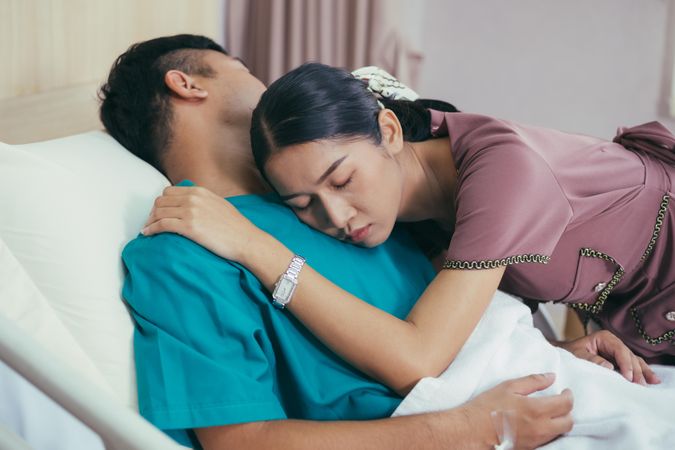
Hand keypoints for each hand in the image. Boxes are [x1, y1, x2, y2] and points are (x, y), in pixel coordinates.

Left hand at [141, 185, 263, 262]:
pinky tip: (148, 234)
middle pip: (161, 200)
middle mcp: (193, 198)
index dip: (161, 202)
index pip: (169, 191)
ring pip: (159, 211)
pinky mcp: (189, 227)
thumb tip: (191, 205)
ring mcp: (190, 212)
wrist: (246, 239)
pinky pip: (162, 224)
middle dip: (153, 211)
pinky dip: (151, 229)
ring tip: (147, 229)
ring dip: (150, 220)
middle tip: (151, 222)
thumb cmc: (236, 227)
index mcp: (200, 191)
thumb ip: (203, 201)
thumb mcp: (219, 204)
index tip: (159, 212)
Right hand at [462, 373, 572, 449]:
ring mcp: (535, 441)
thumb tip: (550, 377)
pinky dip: (549, 430)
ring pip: (559, 432)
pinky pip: (548, 440)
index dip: (569, 396)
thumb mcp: (508, 387)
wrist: (472, 431)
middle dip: (568, 411)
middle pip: (568, 422)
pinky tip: (539, 423)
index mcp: (536, 410)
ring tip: (550, 412)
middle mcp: (540, 428)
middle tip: (561, 402)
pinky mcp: (529, 448)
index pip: (565, 404)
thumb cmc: (487, 407)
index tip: (566, 391)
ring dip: (560, 421)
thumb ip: (533, 381)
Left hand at [555, 330, 659, 384]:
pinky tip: (652, 380)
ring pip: (634, 360)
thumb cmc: (569, 353)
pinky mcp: (619, 360)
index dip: (626, 363)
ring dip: (642, 372)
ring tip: (650, 383)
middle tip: (640, 384)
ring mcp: (618, 351)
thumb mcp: (577, 355)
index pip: (619, 350)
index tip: (628, 377)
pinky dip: (641, 372)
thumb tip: (609, 367)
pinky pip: (633, 365)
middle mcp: (614, 342)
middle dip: (636, 370)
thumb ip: (592, 360)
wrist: (563, 354)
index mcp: (604, 337)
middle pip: (629, 356)